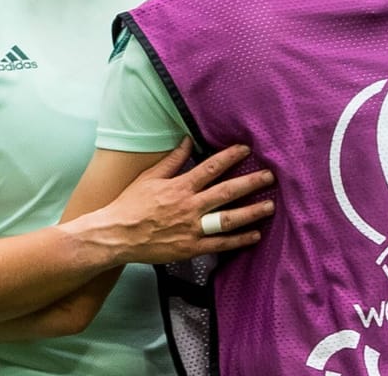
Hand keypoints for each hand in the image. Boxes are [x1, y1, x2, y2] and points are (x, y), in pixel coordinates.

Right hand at [103, 139, 274, 264]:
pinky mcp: (191, 247)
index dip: (230, 157)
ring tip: (270, 206)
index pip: (211, 167)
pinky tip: (254, 235)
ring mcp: (192, 228)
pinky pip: (220, 244)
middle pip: (227, 191)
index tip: (246, 149)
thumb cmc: (130, 204)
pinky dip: (239, 240)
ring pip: (228, 218)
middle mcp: (189, 206)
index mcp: (180, 186)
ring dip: (252, 212)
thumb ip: (171, 160)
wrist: (117, 234)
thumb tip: (186, 141)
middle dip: (251, 182)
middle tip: (270, 176)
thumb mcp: (149, 177)